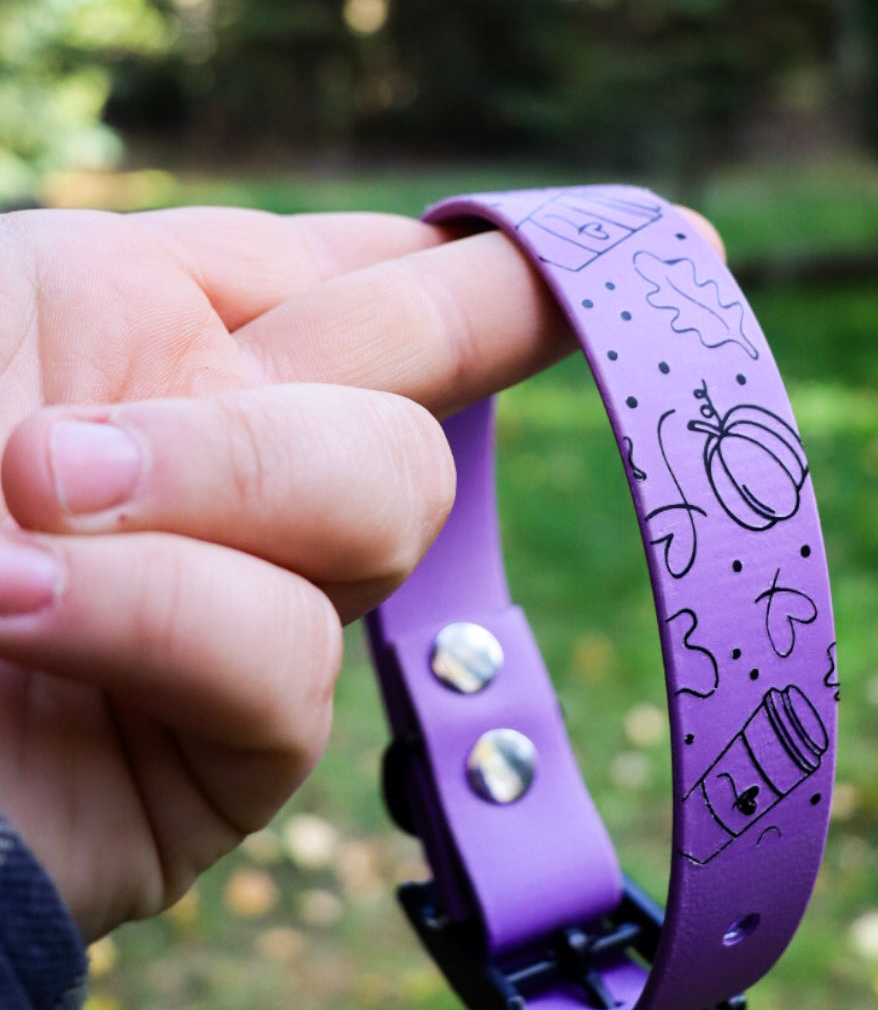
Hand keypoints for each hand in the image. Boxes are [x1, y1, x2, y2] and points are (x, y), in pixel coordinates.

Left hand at [0, 204, 575, 939]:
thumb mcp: (33, 307)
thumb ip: (241, 286)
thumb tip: (434, 274)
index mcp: (182, 322)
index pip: (393, 280)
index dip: (521, 264)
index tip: (680, 252)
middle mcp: (232, 456)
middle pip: (418, 371)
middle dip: (295, 377)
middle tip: (55, 464)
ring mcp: (244, 602)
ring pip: (375, 505)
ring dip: (203, 495)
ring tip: (10, 530)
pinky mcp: (230, 757)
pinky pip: (287, 660)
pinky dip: (162, 616)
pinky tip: (22, 604)